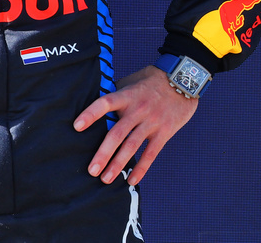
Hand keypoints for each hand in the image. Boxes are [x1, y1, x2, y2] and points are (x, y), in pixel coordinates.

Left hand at [72, 65, 196, 186]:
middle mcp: (137, 110)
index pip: (105, 103)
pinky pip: (151, 153)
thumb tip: (94, 105)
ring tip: (106, 179)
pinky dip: (141, 168)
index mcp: (126, 96)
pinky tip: (131, 180)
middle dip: (103, 153)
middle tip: (91, 170)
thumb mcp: (131, 81)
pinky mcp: (164, 132)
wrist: (183, 81)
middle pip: (117, 133)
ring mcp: (151, 122)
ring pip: (132, 146)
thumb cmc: (151, 81)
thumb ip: (115, 94)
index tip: (77, 126)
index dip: (90, 114)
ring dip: (118, 164)